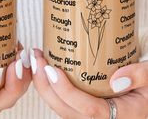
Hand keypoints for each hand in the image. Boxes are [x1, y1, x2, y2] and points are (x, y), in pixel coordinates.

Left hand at [31, 49, 147, 118]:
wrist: (145, 98)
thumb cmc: (147, 90)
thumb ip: (140, 77)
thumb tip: (117, 79)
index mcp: (118, 116)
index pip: (88, 109)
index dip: (66, 91)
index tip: (52, 70)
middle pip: (65, 110)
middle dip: (45, 85)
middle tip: (36, 59)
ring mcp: (89, 115)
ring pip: (60, 107)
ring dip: (44, 85)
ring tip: (36, 61)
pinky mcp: (83, 108)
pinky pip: (62, 102)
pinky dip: (49, 86)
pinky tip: (45, 69)